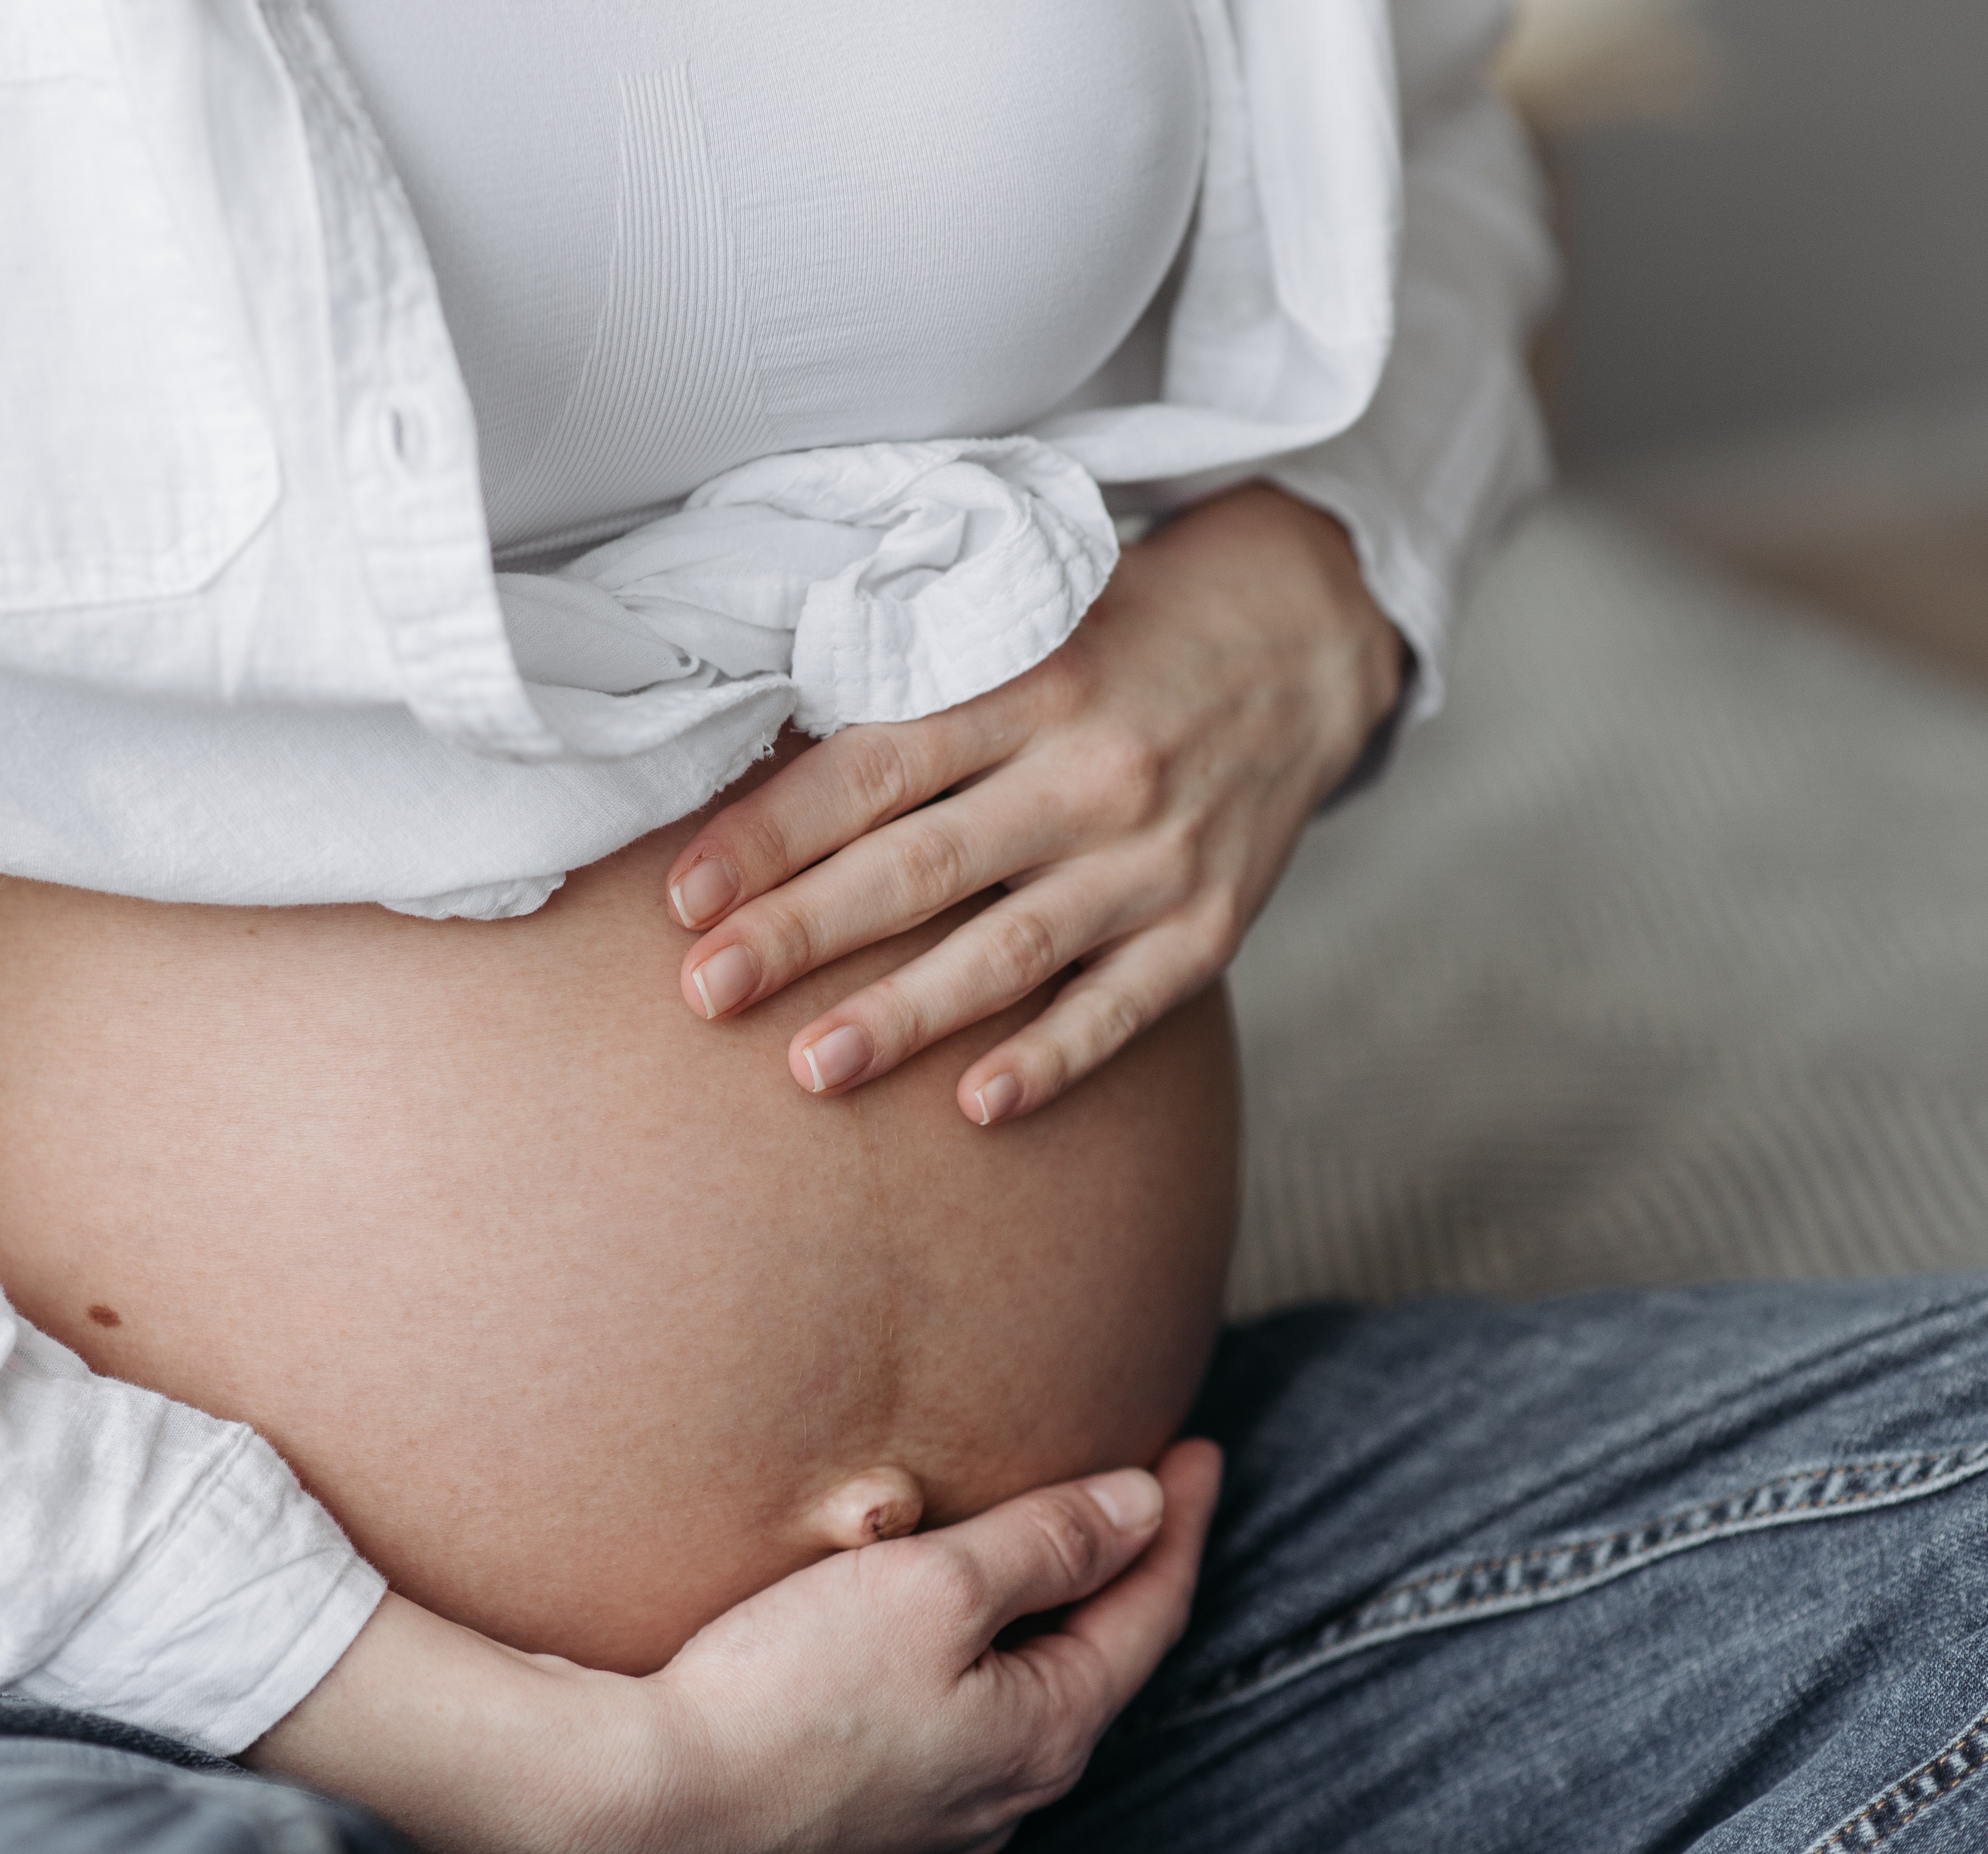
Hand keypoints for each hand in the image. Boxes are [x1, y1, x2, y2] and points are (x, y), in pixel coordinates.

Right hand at [247, 1439, 1222, 1853]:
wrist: (653, 1800)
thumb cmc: (791, 1692)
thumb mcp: (937, 1586)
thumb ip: (1046, 1542)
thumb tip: (1141, 1503)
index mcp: (1045, 1731)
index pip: (1149, 1611)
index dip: (1180, 1522)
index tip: (1199, 1449)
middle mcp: (1006, 1783)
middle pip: (1095, 1654)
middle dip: (1123, 1567)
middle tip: (1144, 1486)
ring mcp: (936, 1802)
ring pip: (1022, 1682)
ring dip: (1043, 1604)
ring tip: (1049, 1536)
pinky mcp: (866, 1798)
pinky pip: (954, 1705)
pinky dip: (972, 1641)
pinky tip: (936, 1611)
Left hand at [664, 484, 1406, 1123]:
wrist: (1302, 637)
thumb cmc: (1120, 631)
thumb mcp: (1026, 612)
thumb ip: (919, 669)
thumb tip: (752, 728)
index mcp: (1031, 678)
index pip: (877, 764)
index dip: (774, 831)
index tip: (685, 893)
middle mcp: (1092, 771)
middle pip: (924, 864)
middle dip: (804, 933)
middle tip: (704, 991)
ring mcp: (1154, 856)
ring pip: (1011, 950)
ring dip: (905, 1016)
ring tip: (808, 1070)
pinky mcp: (1207, 925)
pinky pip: (1120, 1008)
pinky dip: (1052, 1059)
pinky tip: (976, 1106)